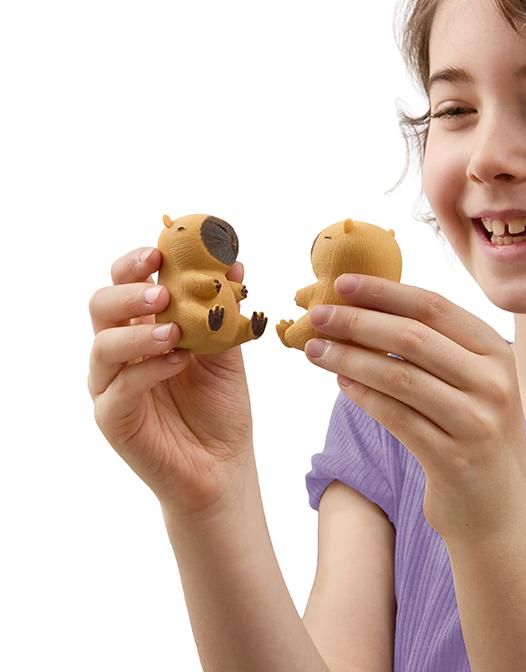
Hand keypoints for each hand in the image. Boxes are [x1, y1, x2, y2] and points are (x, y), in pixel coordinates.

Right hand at [88, 247, 256, 517]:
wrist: (224, 462)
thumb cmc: (220, 403)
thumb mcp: (226, 350)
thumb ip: (224, 311)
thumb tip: (234, 265)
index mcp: (144, 327)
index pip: (125, 284)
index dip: (135, 264)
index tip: (159, 254)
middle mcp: (121, 352)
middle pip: (101, 306)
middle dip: (128, 292)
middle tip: (160, 293)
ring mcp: (111, 384)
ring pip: (102, 346)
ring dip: (137, 332)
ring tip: (174, 332)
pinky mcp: (113, 417)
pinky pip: (118, 388)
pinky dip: (148, 369)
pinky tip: (177, 362)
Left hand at [304, 274, 525, 543]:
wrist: (502, 510)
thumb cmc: (474, 433)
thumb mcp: (471, 382)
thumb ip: (434, 347)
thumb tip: (365, 308)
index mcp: (496, 351)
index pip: (434, 307)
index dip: (384, 291)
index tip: (342, 282)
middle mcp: (493, 381)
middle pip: (413, 338)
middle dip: (359, 321)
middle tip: (318, 316)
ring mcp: (477, 421)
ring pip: (399, 377)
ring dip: (350, 358)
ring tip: (315, 350)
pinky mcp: (454, 459)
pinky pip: (396, 417)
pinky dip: (363, 396)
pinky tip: (340, 382)